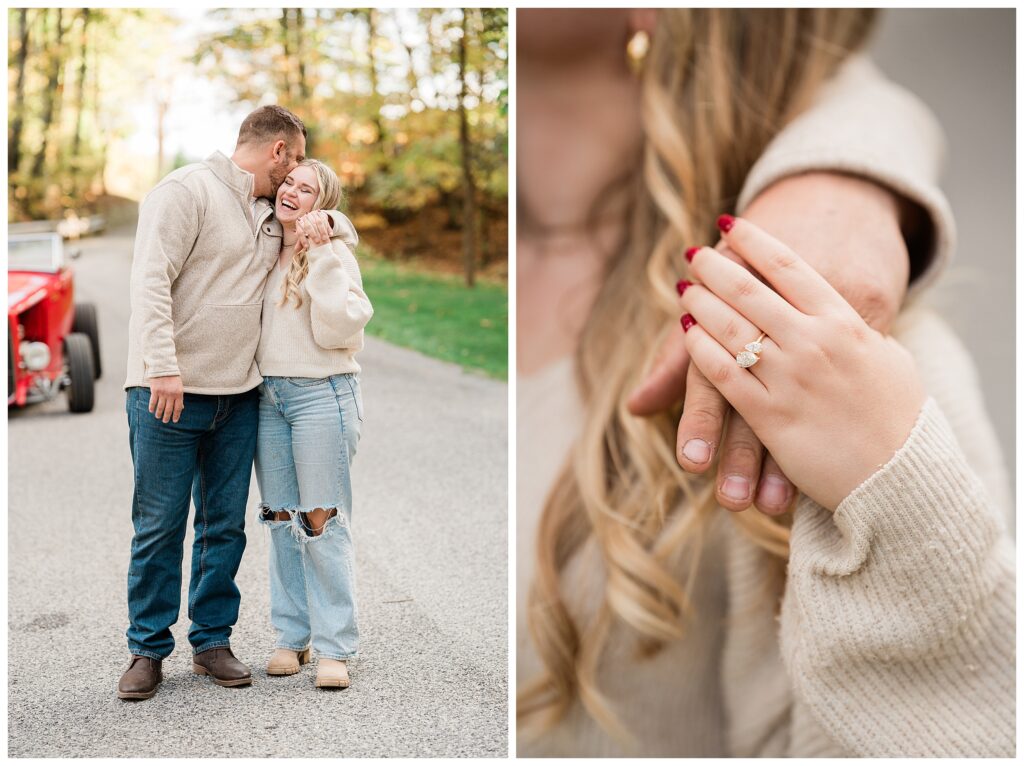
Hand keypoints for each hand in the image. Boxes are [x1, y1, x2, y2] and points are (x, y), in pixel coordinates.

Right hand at [147, 375, 183, 423]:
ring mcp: (163, 393)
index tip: (174, 420)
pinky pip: (153, 402)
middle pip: (169, 409)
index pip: (178, 408)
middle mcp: (171, 395)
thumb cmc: (173, 378)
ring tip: (158, 417)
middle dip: (167, 416)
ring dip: (159, 413)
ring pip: (160, 407)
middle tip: (165, 421)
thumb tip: (181, 408)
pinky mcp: (155, 391)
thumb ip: (179, 397)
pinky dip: (152, 407)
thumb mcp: (179, 387)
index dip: (176, 415)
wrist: (164, 368)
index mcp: (179, 394)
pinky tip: (151, 411)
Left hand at [297, 210, 330, 248]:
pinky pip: (326, 221)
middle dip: (313, 235)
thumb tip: (296, 250)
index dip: (302, 240)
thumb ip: (300, 242)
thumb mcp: (304, 234)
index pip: (300, 232)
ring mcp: (314, 215)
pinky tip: (330, 234)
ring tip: (325, 239)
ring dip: (322, 232)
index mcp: (299, 223)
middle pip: (308, 226)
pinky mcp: (322, 214)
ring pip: (318, 222)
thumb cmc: (308, 229)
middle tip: (317, 242)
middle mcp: (305, 218)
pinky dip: (328, 229)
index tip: (307, 247)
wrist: (315, 217)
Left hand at [628, 172, 911, 512]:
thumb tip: (858, 324)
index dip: (754, 242)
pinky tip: (687, 334)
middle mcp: (814, 342)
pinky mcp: (770, 416)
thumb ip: (865, 337)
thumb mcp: (891, 363)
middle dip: (717, 267)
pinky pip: (723, 375)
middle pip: (750, 291)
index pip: (789, 268)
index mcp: (846, 322)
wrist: (903, 479)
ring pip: (730, 327)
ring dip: (702, 302)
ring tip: (685, 288)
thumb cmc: (903, 421)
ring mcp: (790, 378)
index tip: (730, 225)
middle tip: (694, 253)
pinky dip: (699, 350)